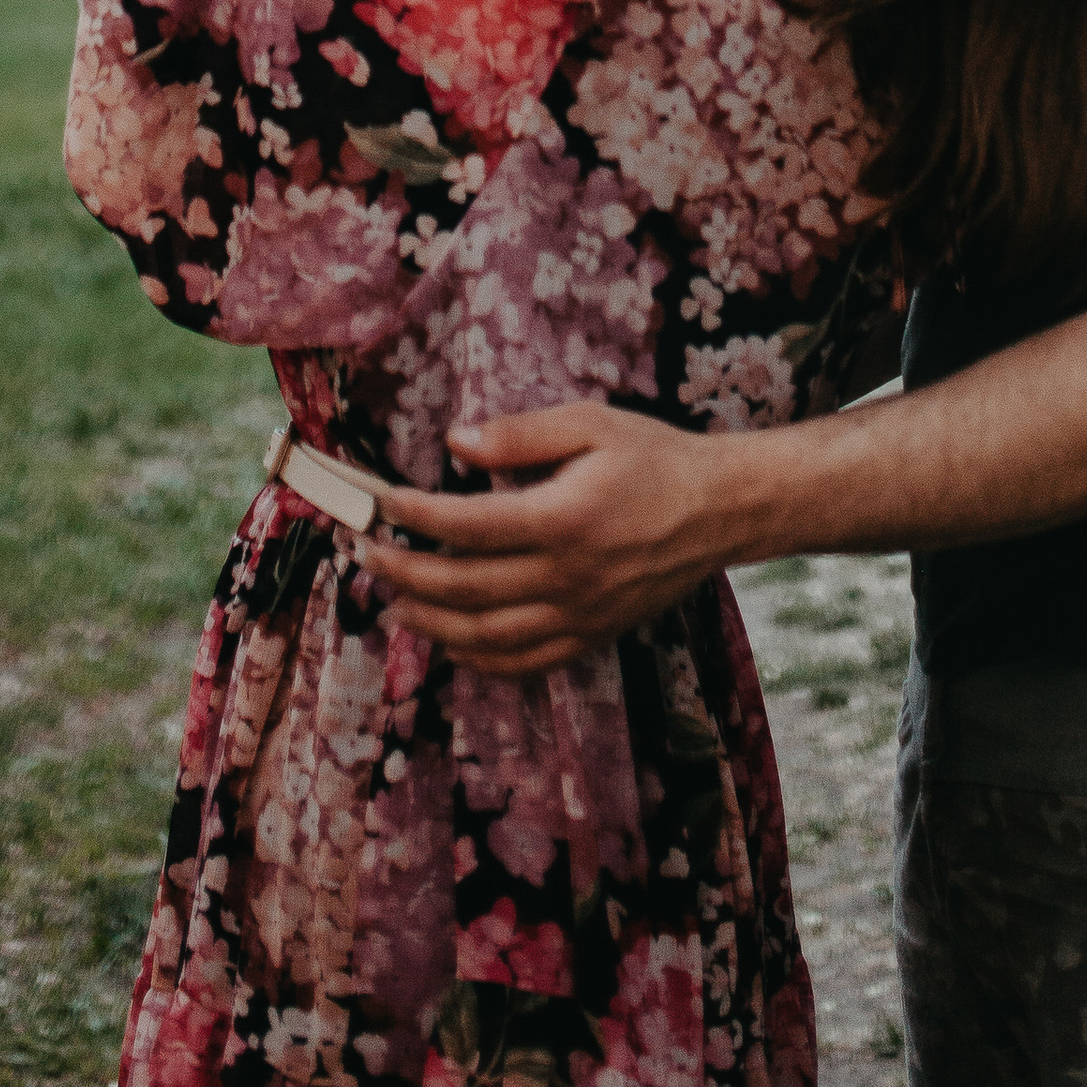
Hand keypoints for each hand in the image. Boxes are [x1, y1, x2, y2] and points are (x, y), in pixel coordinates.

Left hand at [365, 405, 735, 673]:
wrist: (719, 510)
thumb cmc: (655, 458)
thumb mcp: (592, 423)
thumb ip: (521, 435)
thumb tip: (456, 443)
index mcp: (563, 518)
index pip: (467, 526)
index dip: (416, 515)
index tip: (382, 502)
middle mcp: (566, 576)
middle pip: (466, 587)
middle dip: (406, 571)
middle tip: (368, 554)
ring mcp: (580, 615)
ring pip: (487, 636)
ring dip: (432, 622)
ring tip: (394, 602)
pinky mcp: (592, 636)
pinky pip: (526, 663)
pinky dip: (480, 661)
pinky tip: (452, 644)